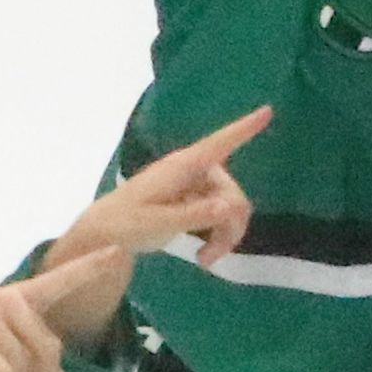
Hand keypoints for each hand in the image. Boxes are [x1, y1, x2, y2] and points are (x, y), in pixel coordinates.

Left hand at [45, 108, 263, 312]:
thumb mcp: (156, 223)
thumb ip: (193, 214)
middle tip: (212, 257)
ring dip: (225, 235)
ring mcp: (194, 188)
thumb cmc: (123, 223)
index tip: (268, 111)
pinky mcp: (193, 203)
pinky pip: (219, 217)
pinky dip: (217, 237)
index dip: (243, 129)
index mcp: (181, 167)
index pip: (218, 144)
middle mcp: (193, 172)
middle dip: (231, 224)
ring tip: (206, 260)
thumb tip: (229, 208)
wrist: (104, 234)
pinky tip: (204, 256)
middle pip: (232, 193)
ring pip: (230, 208)